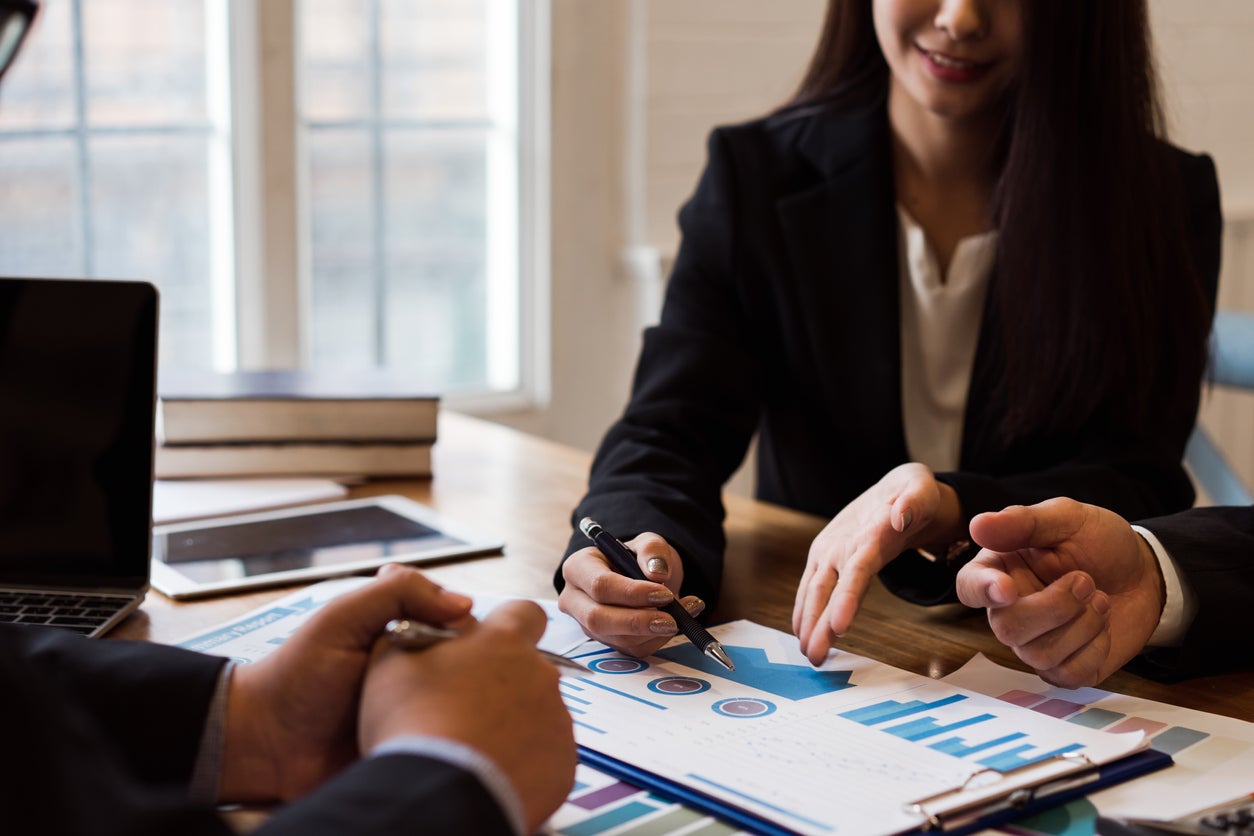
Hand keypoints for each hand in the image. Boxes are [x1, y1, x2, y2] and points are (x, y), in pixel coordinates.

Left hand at [218, 563, 473, 802]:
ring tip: (452, 707)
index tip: (464, 634)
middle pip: (469, 659)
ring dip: (465, 704)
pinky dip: (452, 738)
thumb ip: (396, 593)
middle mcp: (416, 666)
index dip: (466, 626)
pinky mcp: (411, 743)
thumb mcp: (342, 618)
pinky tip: (449, 736)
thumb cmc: (295, 676)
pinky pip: (445, 740)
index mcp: (403, 628)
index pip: (459, 619)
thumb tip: (463, 603)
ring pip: (464, 700)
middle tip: (459, 676)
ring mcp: (416, 706)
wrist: (264, 745)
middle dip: (471, 667)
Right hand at [359, 600, 576, 832]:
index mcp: (503, 641)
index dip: (507, 626)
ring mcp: (556, 719)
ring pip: (539, 712)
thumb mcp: (395, 660)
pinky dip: (525, 761)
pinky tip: (493, 770)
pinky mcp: (563, 762)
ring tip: (477, 745)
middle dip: (505, 683)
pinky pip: (547, 755)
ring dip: (515, 723)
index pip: (523, 612)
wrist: (436, 793)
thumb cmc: (412, 724)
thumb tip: (430, 621)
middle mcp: (540, 674)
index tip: (489, 645)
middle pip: (530, 668)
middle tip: (469, 708)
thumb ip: (421, 628)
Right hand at [558, 532, 704, 656]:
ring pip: (617, 639)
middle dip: (638, 622)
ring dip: (654, 632)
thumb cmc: (639, 558)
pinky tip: (678, 622)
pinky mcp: (607, 642)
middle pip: (598, 619)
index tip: (662, 593)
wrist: (643, 576)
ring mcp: (588, 625)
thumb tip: (658, 572)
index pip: (599, 586)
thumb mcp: (648, 543)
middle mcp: (576, 600)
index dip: (631, 593)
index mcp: (578, 568)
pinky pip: (633, 649)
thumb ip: (652, 550)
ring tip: (684, 614)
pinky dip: (659, 639)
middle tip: (671, 619)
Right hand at [793, 463, 961, 664]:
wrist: (892, 487)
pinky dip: (805, 612)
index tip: (838, 626)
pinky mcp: (823, 558)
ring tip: (808, 653)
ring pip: (814, 591)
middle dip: (818, 623)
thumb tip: (900, 516)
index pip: (856, 569)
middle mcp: (840, 543)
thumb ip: (914, 501)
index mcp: (867, 532)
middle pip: (827, 588)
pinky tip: (802, 633)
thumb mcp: (922, 487)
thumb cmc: (914, 492)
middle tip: (815, 656)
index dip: (846, 598)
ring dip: (807, 623)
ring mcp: (828, 550)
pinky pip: (811, 588)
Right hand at [956, 498, 1164, 686]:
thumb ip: (1024, 522)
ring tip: (1101, 598)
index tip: (1008, 590)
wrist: (1146, 575)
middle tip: (1087, 580)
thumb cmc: (1100, 543)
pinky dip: (1095, 649)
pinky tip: (1103, 626)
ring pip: (1039, 655)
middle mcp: (1009, 610)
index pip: (969, 586)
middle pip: (1007, 628)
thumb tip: (978, 526)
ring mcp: (1034, 642)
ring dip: (1083, 625)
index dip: (982, 591)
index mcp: (1001, 569)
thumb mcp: (1068, 519)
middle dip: (1056, 608)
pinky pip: (1067, 674)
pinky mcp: (1063, 667)